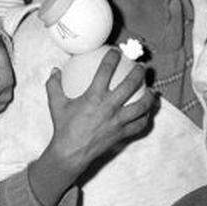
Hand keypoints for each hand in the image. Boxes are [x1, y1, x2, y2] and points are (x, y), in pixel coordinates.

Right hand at [44, 49, 156, 176]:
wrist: (71, 153)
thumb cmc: (64, 129)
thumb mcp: (56, 105)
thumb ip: (54, 86)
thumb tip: (54, 71)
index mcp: (94, 97)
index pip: (106, 70)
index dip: (113, 58)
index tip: (116, 52)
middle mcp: (109, 107)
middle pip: (131, 85)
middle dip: (139, 72)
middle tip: (141, 67)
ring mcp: (118, 121)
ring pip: (141, 106)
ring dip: (149, 96)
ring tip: (153, 91)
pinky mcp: (122, 134)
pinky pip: (139, 124)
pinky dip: (145, 118)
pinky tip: (147, 113)